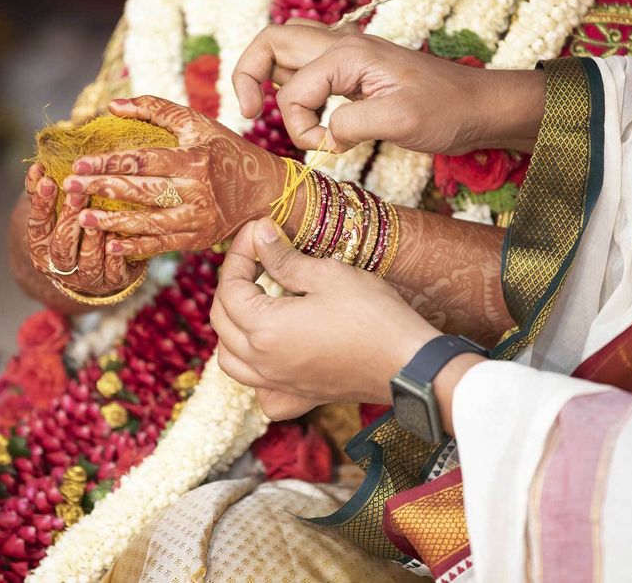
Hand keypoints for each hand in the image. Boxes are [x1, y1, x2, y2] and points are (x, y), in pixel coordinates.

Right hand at [25, 163, 143, 296]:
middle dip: (69, 218)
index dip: (42, 204)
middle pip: (62, 245)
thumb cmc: (72, 229)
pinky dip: (116, 255)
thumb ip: (44, 191)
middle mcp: (61, 267)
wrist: (95, 268)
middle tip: (77, 192)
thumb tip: (37, 167)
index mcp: (41, 248)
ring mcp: (87, 278)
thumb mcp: (55, 211)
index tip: (48, 180)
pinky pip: (114, 272)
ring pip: (88, 261)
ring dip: (92, 238)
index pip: (37, 226)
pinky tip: (118, 236)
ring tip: (97, 216)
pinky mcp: (112, 283)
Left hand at [61, 97, 289, 256]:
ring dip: (113, 222)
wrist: (266, 191)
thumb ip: (155, 109)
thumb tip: (113, 105)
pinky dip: (137, 247)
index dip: (110, 163)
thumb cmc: (228, 152)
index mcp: (195, 159)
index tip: (80, 163)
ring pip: (149, 222)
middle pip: (142, 191)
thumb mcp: (197, 124)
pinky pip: (163, 245)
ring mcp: (199, 219)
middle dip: (102, 189)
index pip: (144, 161)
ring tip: (83, 218)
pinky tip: (112, 246)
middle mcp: (198, 191)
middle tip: (70, 187)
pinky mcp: (200, 239)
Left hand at [211, 217, 442, 419]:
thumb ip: (284, 257)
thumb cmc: (374, 316)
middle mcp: (262, 362)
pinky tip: (271, 356)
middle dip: (232, 284)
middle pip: (222, 320)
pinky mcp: (299, 399)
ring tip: (256, 303)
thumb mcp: (327, 275)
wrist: (409, 363)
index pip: (230, 287)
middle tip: (257, 258)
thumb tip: (260, 234)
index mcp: (264, 329)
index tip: (256, 231)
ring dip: (232, 328)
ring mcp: (279, 384)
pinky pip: (261, 392)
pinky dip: (254, 374)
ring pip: (230, 359)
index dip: (238, 253)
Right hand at [232, 23, 544, 153]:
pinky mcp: (351, 70)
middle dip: (248, 75)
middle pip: (271, 42)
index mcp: (348, 54)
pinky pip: (305, 67)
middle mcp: (340, 45)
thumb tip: (324, 133)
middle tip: (247, 112)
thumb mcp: (401, 122)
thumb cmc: (446, 111)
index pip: (293, 91)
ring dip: (270, 79)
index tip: (326, 148)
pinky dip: (293, 88)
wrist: (477, 106)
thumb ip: (351, 124)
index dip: (298, 126)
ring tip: (273, 112)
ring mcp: (345, 55)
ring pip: (284, 51)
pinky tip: (307, 114)